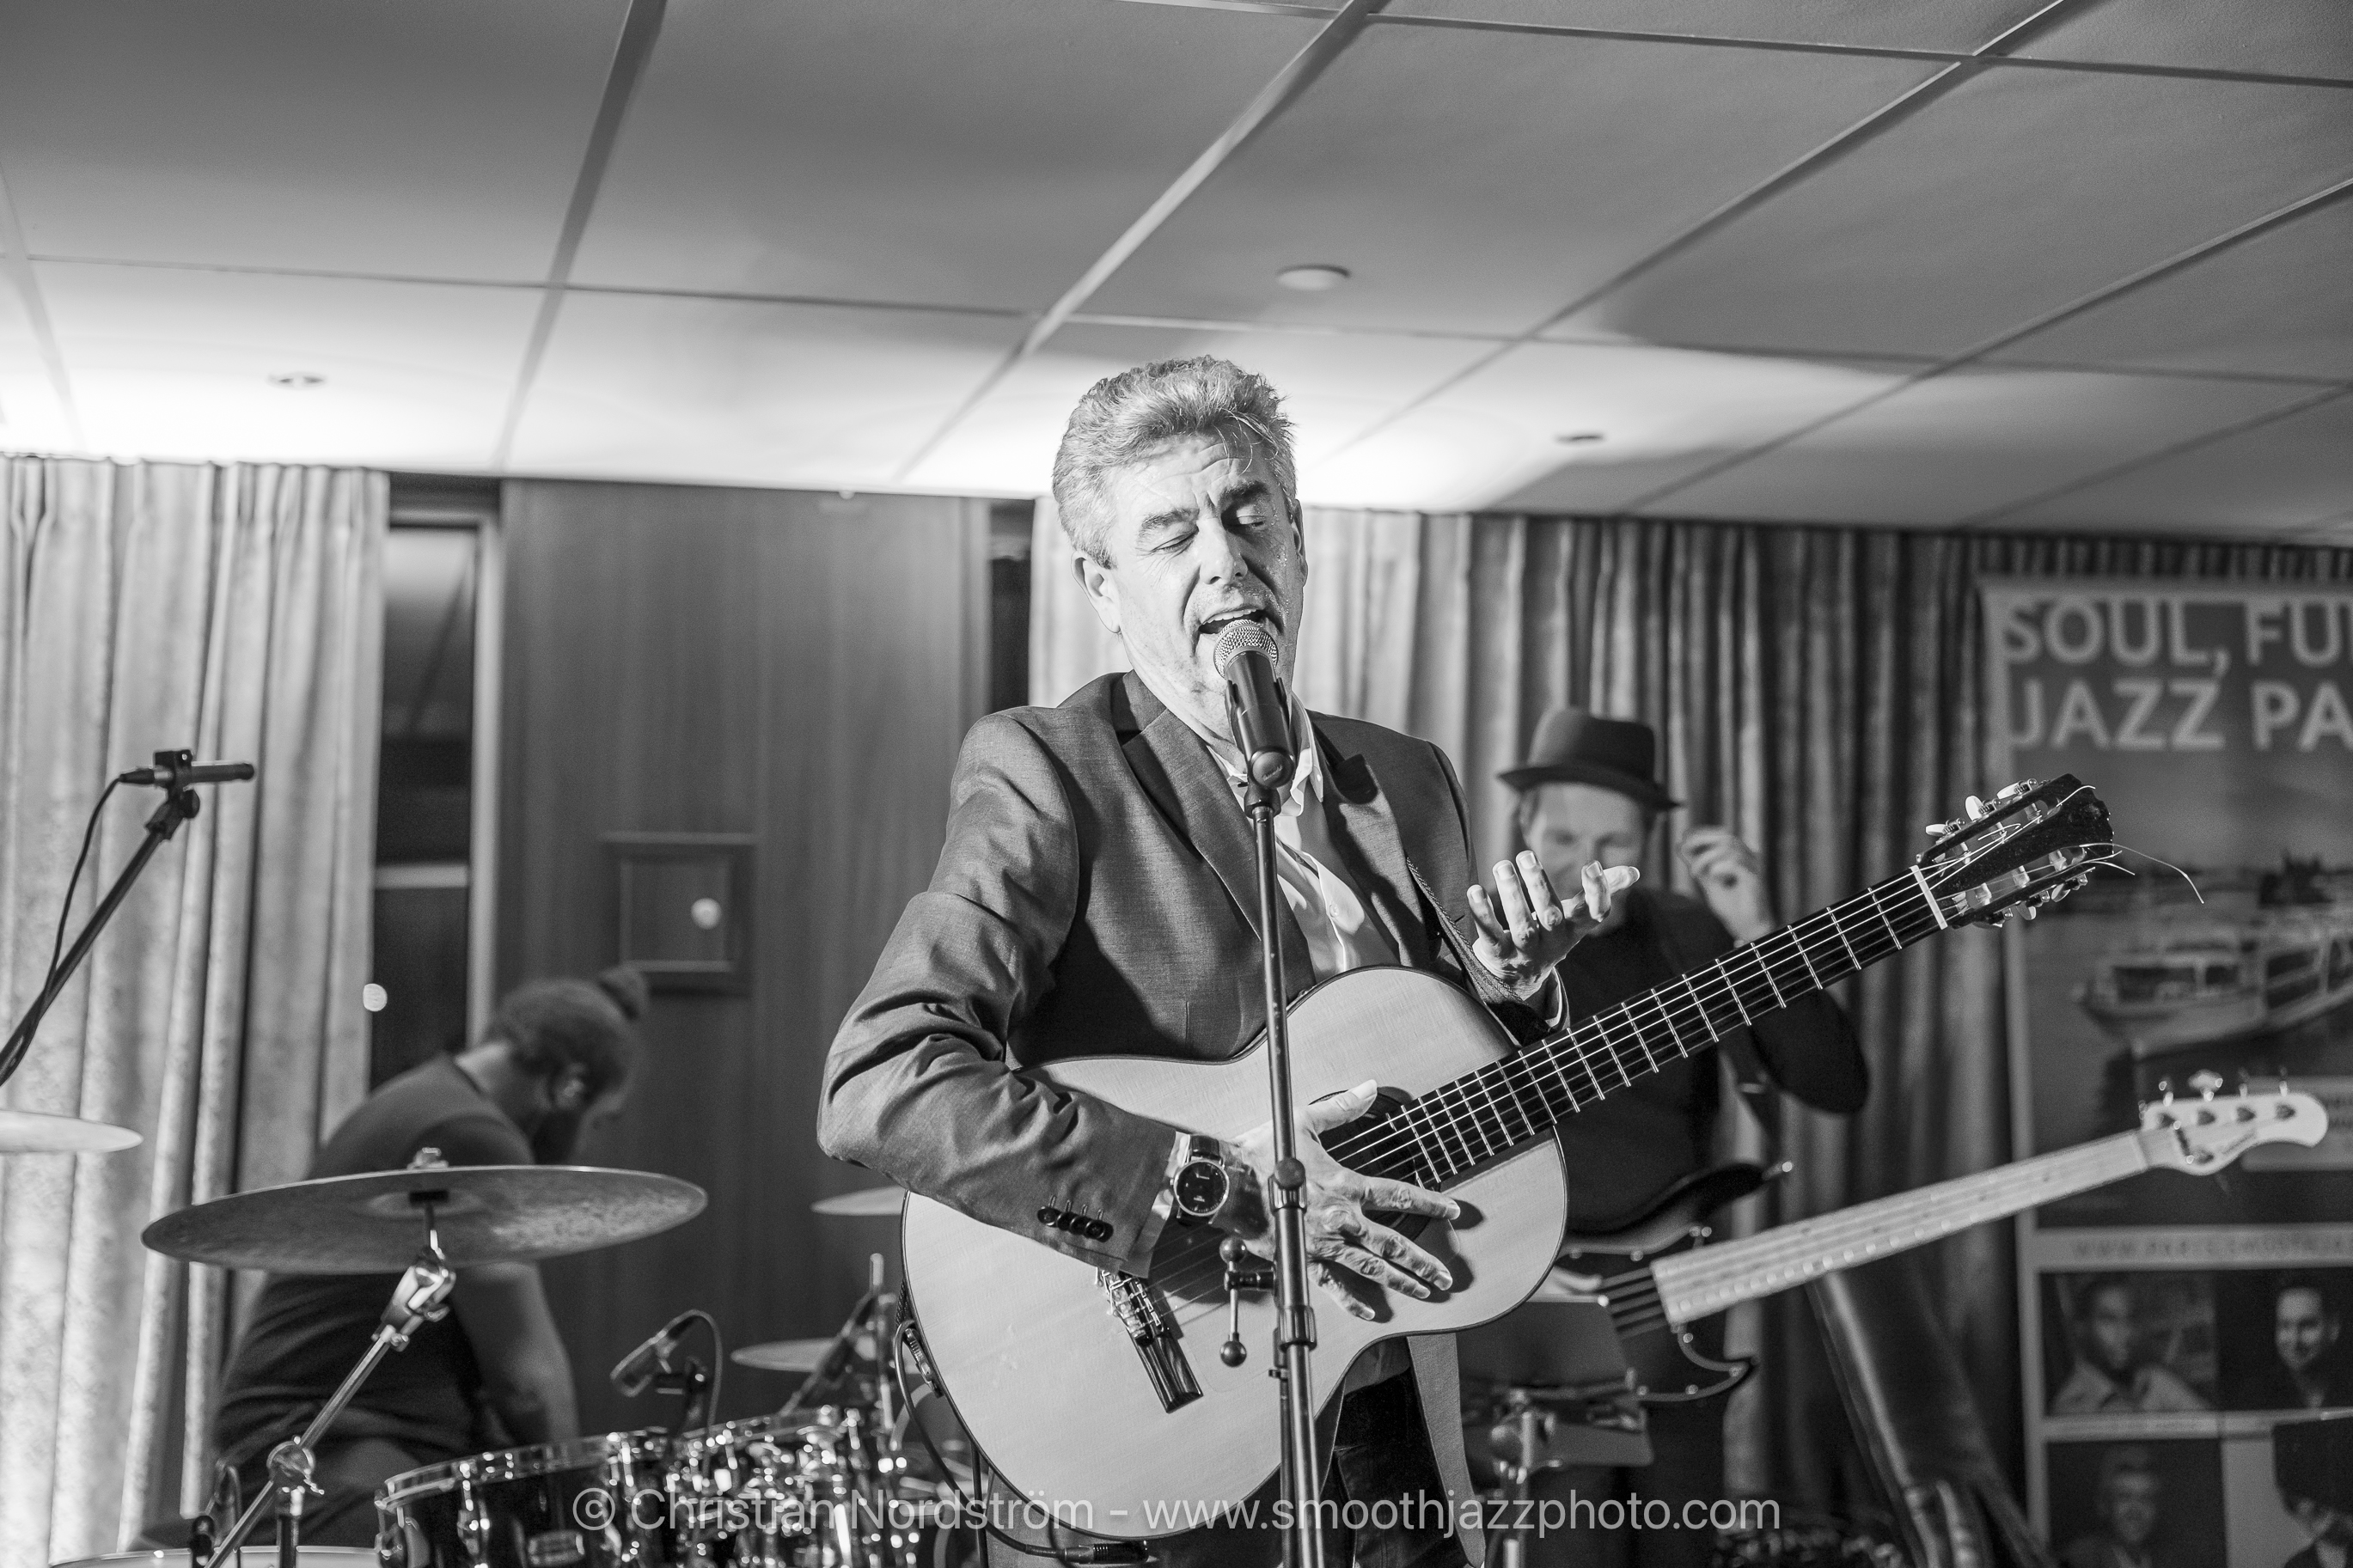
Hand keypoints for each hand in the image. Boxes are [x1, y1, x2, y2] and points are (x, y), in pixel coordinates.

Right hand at [1229, 1080, 1459, 1320]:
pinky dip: (1352, 1302)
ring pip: (1371, 1268)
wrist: (1225, 1185)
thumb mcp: (1303, 1121)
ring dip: (1401, 1282)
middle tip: (1446, 1275)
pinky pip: (1333, 1286)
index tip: (1453, 1211)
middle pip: (1392, 1244)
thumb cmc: (1260, 1154)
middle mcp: (1340, 1220)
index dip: (1429, 1202)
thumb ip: (1342, 1107)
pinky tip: (1369, 1313)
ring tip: (1424, 1292)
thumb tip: (1369, 1088)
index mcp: (1344, 1187)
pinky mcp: (1304, 1260)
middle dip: (1423, 1261)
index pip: (1398, 1195)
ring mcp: (1324, 1245)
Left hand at [1467, 853, 1638, 986]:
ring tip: (1502, 865)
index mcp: (1575, 928)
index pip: (1594, 915)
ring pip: (1521, 926)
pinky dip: (1482, 914)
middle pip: (1550, 915)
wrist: (1520, 978)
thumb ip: (1601, 892)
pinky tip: (1475, 890)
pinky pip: (1490, 935)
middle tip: (1526, 855)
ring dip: (1511, 895)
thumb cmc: (1551, 934)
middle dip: (1539, 885)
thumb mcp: (1577, 917)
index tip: (1592, 865)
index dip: (1597, 893)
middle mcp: (1553, 941)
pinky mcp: (1500, 956)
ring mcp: (1526, 951)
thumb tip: (1634, 872)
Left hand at [1677, 826, 1774, 942]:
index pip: (1722, 834)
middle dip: (1701, 840)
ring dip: (1706, 858)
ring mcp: (1753, 868)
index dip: (1701, 833)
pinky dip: (1719, 867)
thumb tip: (1681, 845)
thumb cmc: (1732, 906)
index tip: (1684, 842)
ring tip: (1696, 873)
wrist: (1748, 928)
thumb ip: (1698, 864)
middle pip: (1726, 837)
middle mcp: (1749, 859)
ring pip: (1729, 848)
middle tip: (1685, 850)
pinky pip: (1736, 864)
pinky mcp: (1755, 880)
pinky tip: (1712, 877)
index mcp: (1740, 856)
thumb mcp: (1708, 882)